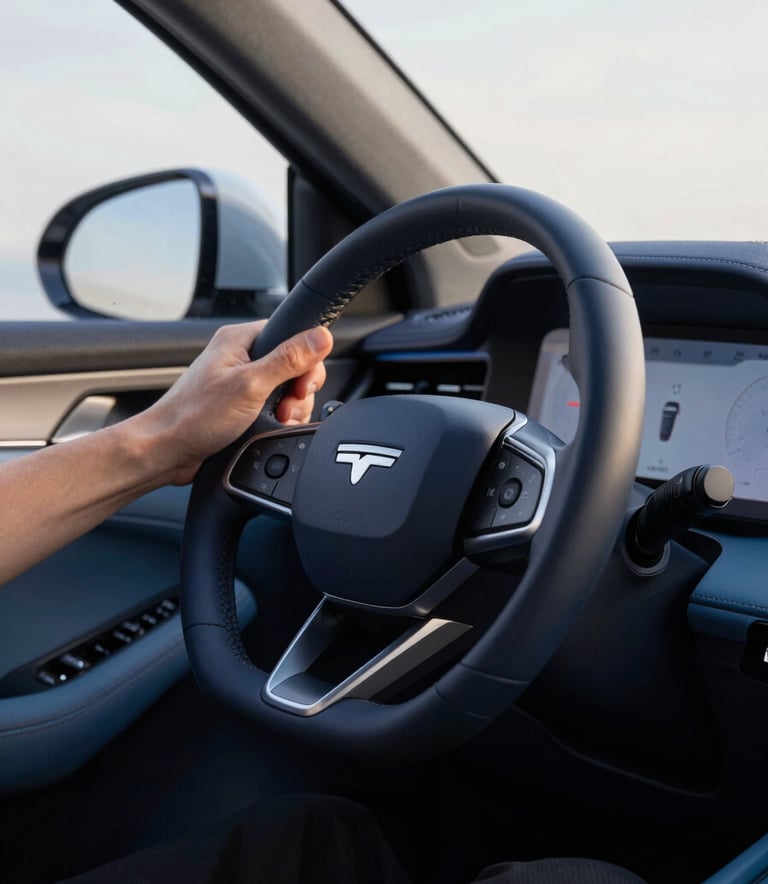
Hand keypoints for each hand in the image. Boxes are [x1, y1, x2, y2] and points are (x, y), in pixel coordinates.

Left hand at [135, 321, 332, 484]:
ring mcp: (242, 384)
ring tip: (273, 421)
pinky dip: (278, 422)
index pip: (292, 334)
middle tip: (284, 407)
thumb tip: (321, 335)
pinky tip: (268, 431)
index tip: (301, 383)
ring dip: (289, 410)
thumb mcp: (250, 385)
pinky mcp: (243, 407)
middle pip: (295, 366)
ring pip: (288, 392)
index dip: (306, 360)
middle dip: (298, 392)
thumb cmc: (193, 416)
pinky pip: (275, 409)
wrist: (166, 451)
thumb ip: (288, 359)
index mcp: (240, 340)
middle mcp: (241, 358)